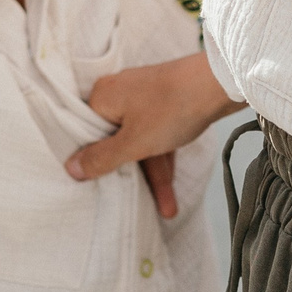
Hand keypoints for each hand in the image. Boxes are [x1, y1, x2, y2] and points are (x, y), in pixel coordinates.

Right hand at [65, 50, 239, 217]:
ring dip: (154, 174)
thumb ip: (102, 158)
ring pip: (140, 141)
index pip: (86, 134)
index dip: (91, 161)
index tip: (94, 187)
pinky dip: (164, 156)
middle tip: (136, 205)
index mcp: (103, 96)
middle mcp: (119, 93)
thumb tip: (70, 168)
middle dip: (131, 176)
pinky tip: (172, 185)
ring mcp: (144, 97)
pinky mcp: (165, 101)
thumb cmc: (172, 108)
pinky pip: (156, 134)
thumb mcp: (133, 142)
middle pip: (116, 141)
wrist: (220, 83)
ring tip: (168, 208)